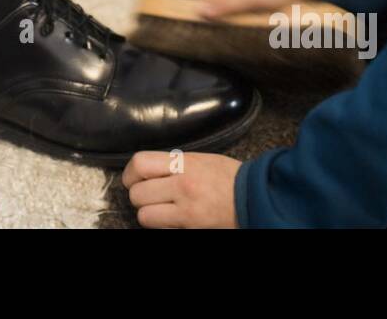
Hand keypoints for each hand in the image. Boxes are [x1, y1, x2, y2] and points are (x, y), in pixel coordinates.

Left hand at [122, 150, 242, 227]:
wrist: (256, 198)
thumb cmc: (229, 177)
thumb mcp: (200, 159)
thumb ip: (173, 163)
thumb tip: (147, 169)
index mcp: (184, 163)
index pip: (140, 163)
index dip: (130, 173)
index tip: (133, 178)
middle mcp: (182, 186)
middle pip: (137, 193)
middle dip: (139, 195)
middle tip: (148, 194)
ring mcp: (186, 210)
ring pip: (144, 216)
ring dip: (148, 213)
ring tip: (160, 208)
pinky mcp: (190, 227)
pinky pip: (160, 228)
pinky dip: (161, 224)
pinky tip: (171, 218)